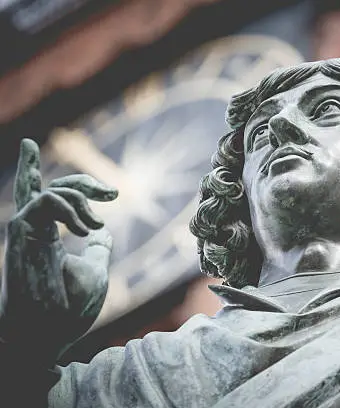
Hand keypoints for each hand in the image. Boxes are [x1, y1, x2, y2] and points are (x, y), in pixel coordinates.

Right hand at [0, 139, 117, 362]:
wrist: (49, 333)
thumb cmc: (70, 309)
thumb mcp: (94, 273)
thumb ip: (97, 251)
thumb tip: (103, 232)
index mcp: (50, 238)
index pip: (53, 198)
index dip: (84, 187)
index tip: (114, 194)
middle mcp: (36, 231)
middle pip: (49, 187)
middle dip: (83, 182)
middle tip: (112, 194)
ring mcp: (28, 231)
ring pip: (49, 191)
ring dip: (80, 199)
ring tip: (95, 226)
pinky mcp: (21, 233)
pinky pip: (45, 200)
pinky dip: (70, 208)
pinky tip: (83, 230)